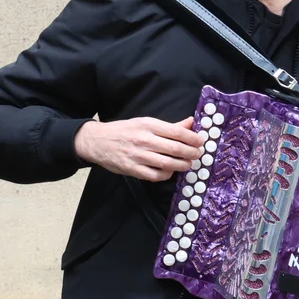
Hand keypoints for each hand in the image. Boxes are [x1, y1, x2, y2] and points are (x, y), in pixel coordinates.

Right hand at [74, 117, 203, 181]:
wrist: (97, 141)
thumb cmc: (125, 130)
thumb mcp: (146, 122)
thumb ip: (169, 125)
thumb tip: (191, 123)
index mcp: (148, 125)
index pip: (176, 132)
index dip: (192, 138)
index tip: (201, 141)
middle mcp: (143, 140)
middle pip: (174, 148)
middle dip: (191, 153)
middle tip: (198, 154)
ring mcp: (137, 156)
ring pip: (167, 163)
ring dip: (182, 165)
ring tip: (188, 164)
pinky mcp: (132, 169)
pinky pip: (155, 175)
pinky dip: (167, 174)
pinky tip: (171, 171)